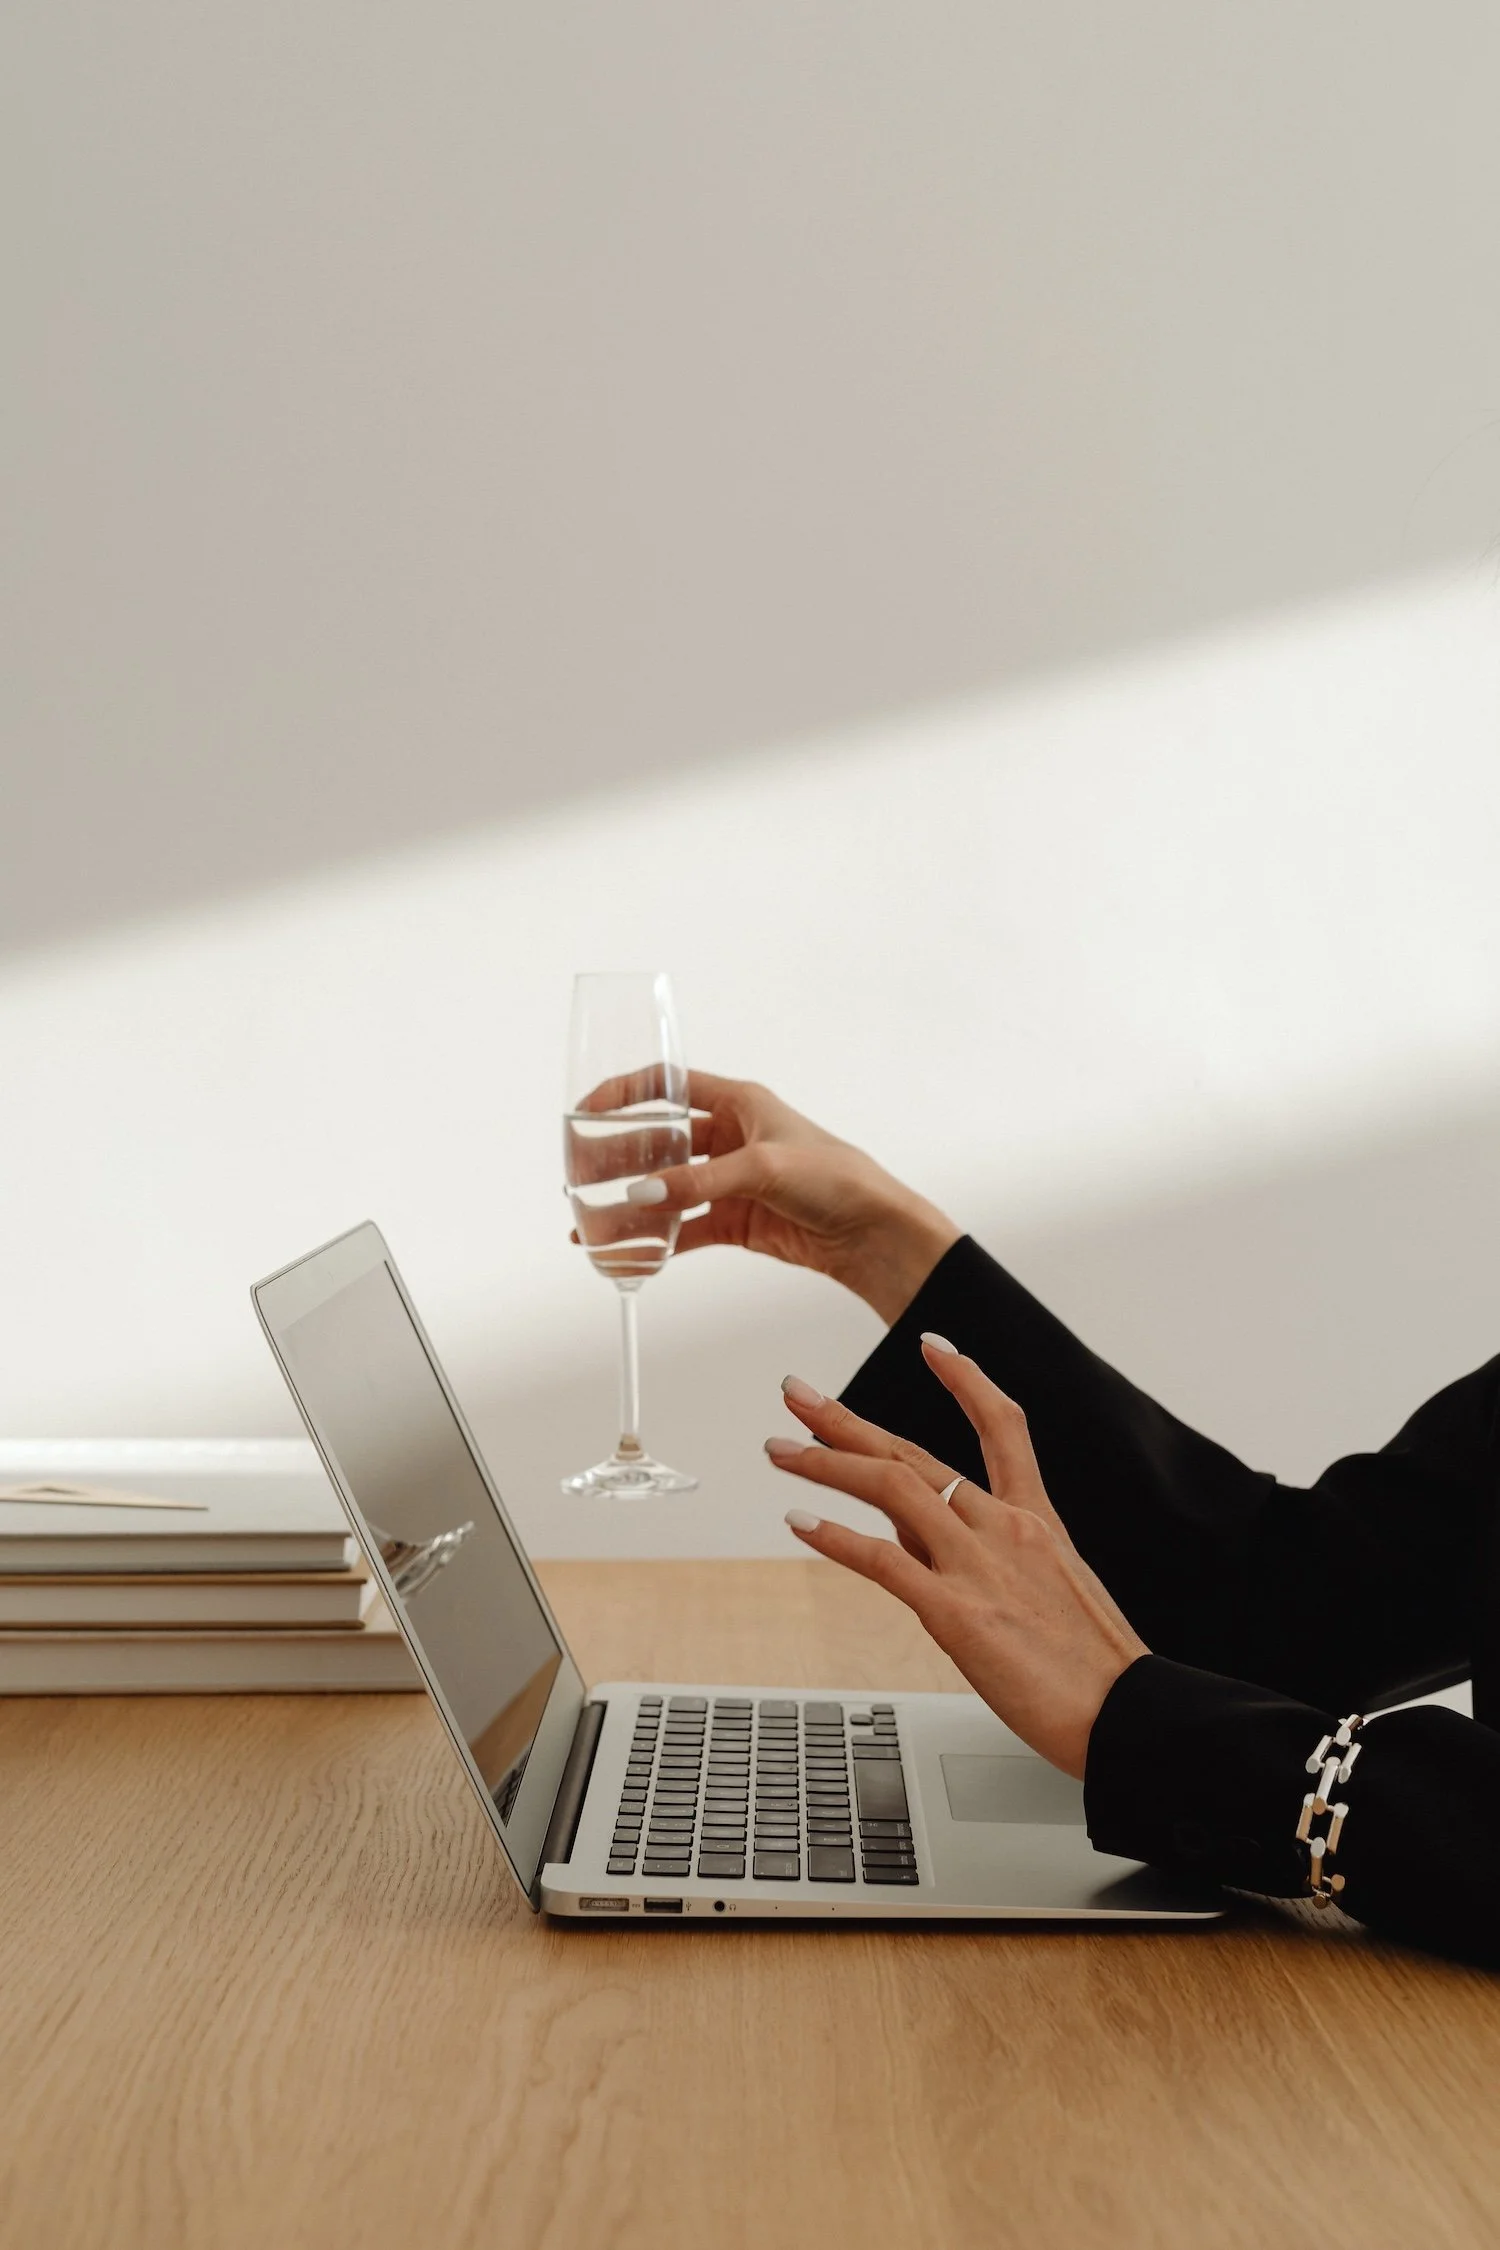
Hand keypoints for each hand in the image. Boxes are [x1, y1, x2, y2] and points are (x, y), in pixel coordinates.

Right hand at [611, 1070, 959, 1322]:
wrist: (871, 1232)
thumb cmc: (835, 1177)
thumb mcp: (764, 1167)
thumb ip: (700, 1181)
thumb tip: (643, 1191)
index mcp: (739, 1103)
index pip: (669, 1085)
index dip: (625, 1092)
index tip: (586, 1109)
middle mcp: (731, 1137)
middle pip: (658, 1143)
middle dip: (615, 1159)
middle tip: (576, 1177)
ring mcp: (730, 1181)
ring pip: (666, 1190)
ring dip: (627, 1206)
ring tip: (587, 1224)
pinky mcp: (736, 1221)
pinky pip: (683, 1229)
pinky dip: (655, 1242)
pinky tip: (626, 1254)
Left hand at [764, 1340, 1147, 1777]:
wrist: (1130, 1718)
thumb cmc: (1095, 1673)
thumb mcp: (1051, 1594)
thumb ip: (979, 1559)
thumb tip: (910, 1543)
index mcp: (1036, 1521)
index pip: (1003, 1425)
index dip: (966, 1378)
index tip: (932, 1344)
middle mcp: (1004, 1529)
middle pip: (914, 1451)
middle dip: (847, 1418)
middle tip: (798, 1393)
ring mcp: (980, 1567)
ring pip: (891, 1487)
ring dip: (824, 1462)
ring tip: (778, 1449)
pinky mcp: (958, 1614)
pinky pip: (883, 1562)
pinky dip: (834, 1537)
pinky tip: (800, 1521)